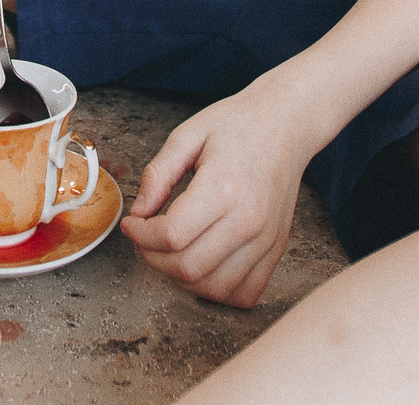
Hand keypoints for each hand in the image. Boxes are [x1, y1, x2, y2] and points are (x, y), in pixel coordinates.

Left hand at [117, 89, 312, 307]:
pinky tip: (202, 265)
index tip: (132, 223)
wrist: (286, 125)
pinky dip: (216, 290)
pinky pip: (244, 294)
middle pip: (188, 267)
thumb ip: (158, 174)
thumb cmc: (238, 125)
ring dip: (181, 278)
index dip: (140, 235)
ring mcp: (265, 240)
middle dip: (153, 258)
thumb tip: (139, 212)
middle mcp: (248, 220)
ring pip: (213, 287)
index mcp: (223, 187)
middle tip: (145, 239)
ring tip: (170, 252)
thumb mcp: (188, 134)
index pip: (171, 235)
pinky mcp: (276, 250)